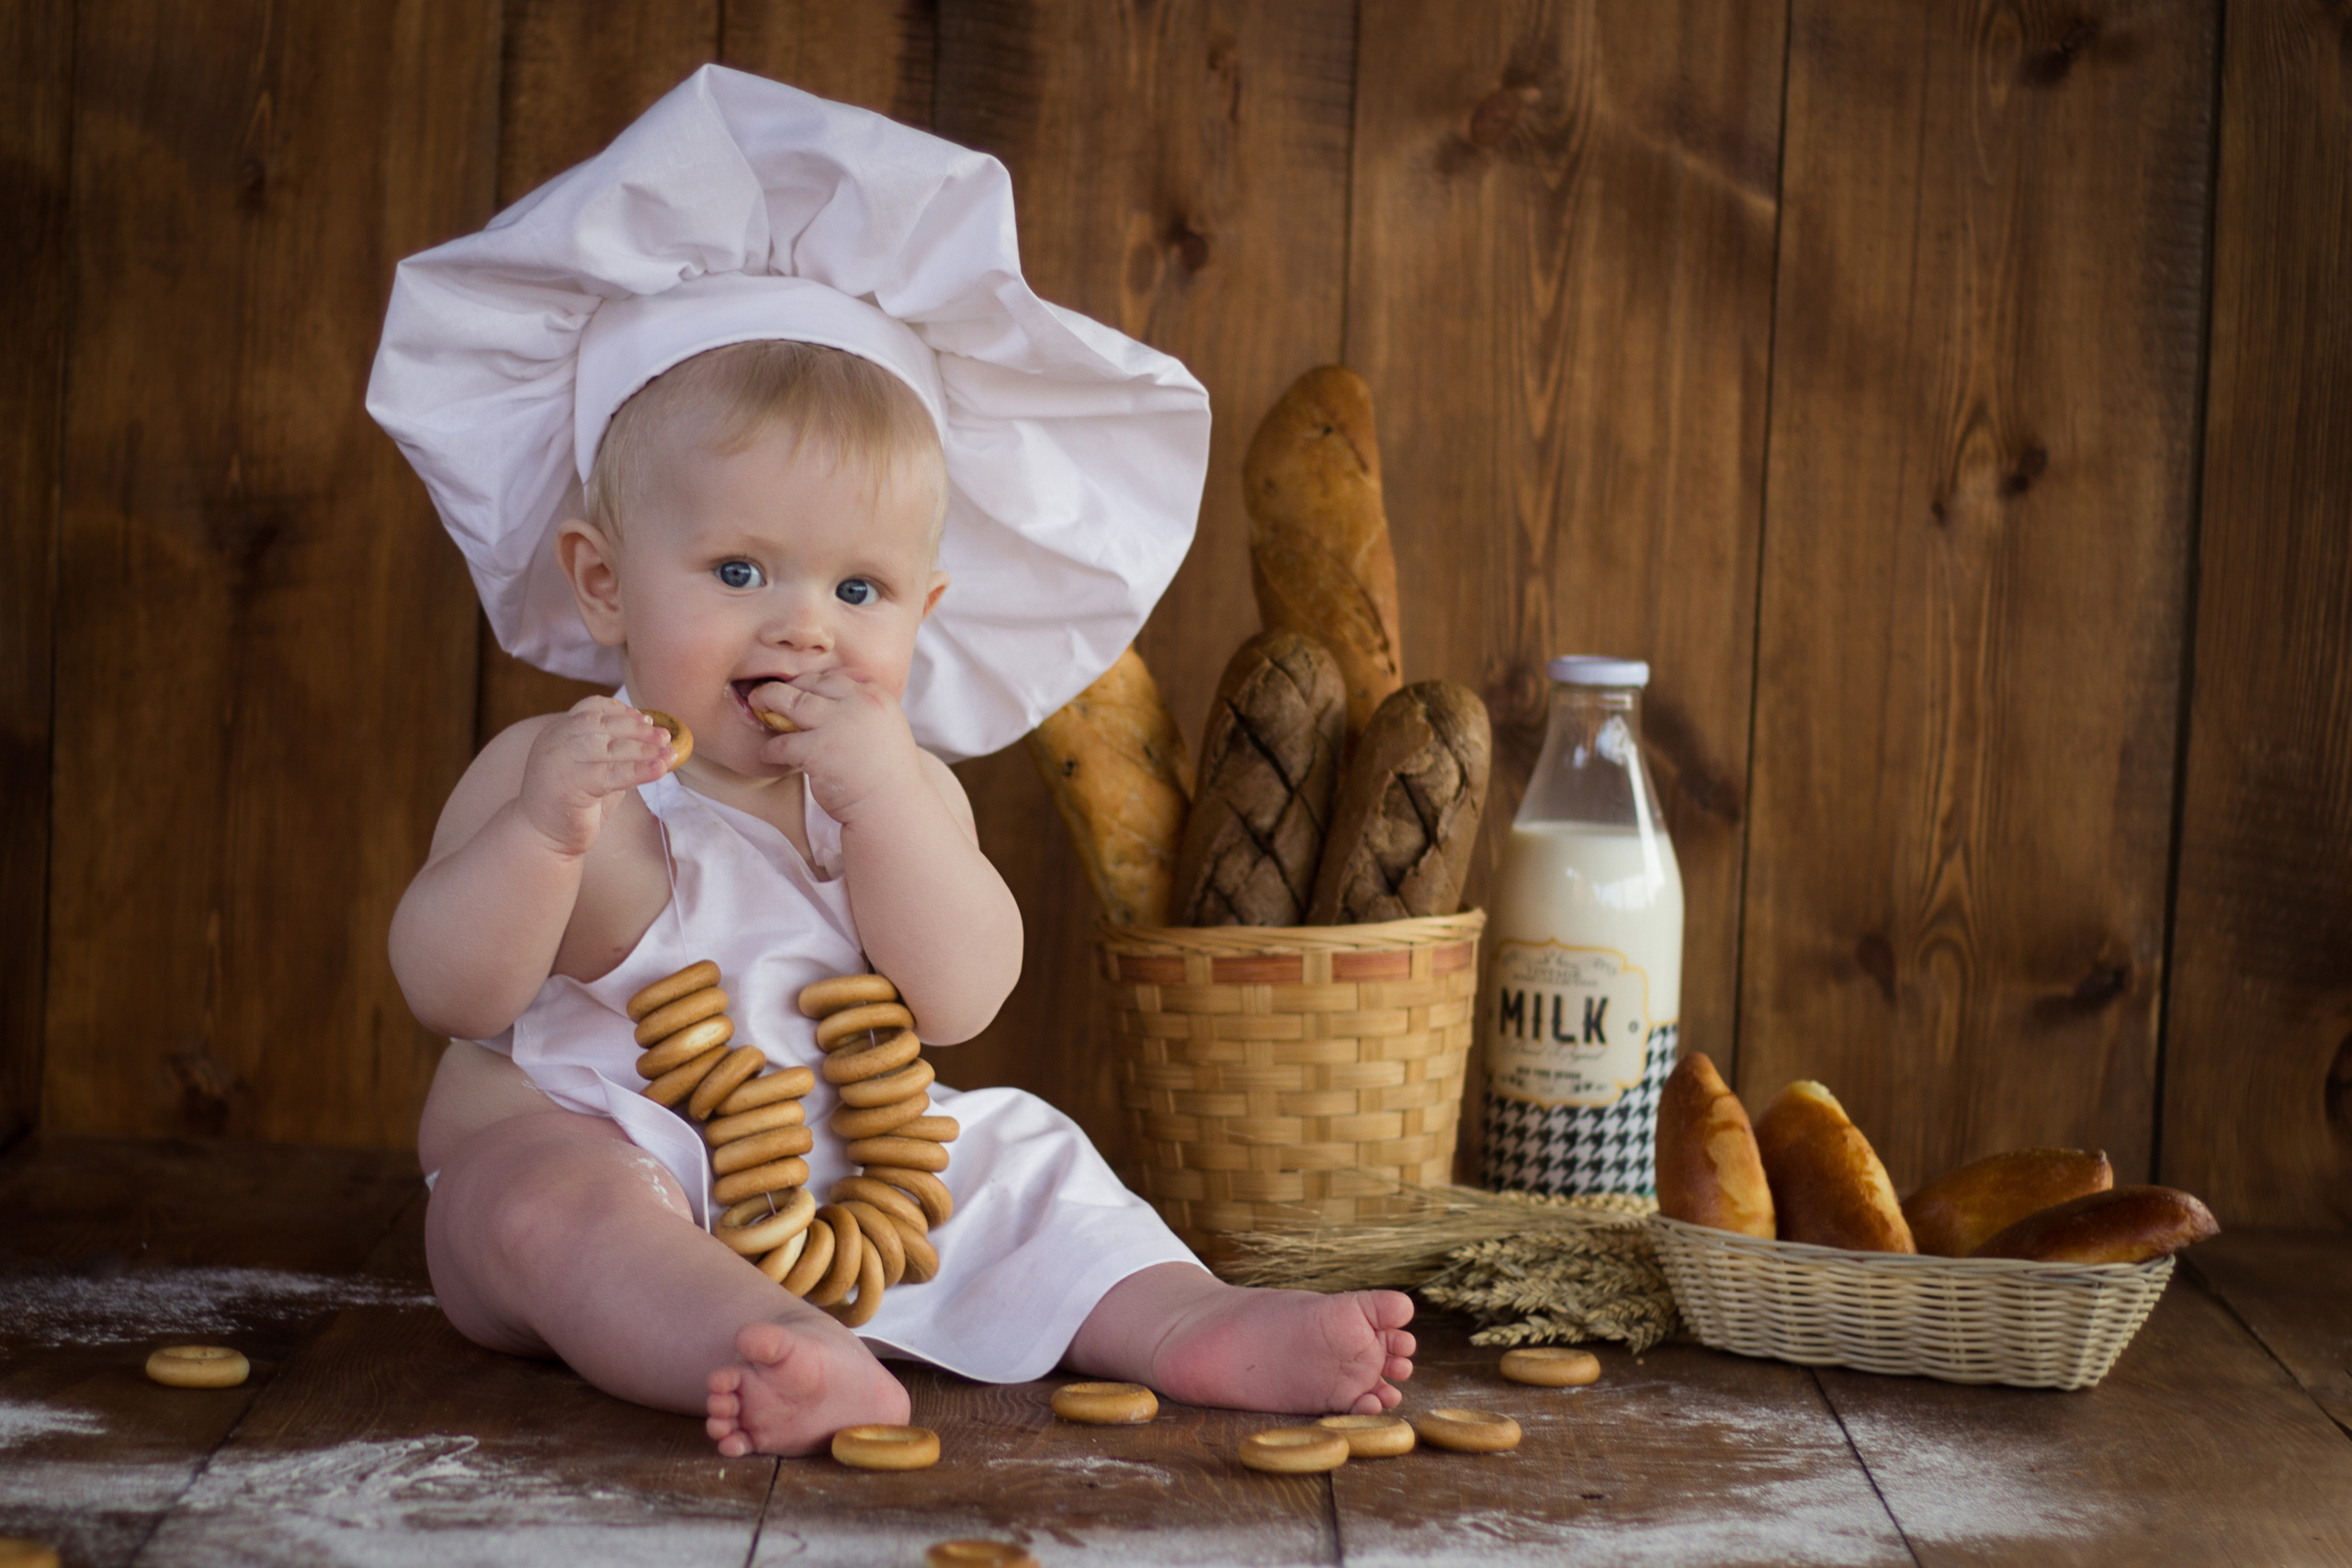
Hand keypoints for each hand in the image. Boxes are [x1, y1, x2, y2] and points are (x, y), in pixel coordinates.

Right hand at [516, 696, 672, 856]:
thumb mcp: (593, 769)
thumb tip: (653, 738)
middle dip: (636, 729)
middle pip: (601, 725)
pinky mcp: (568, 787)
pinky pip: (611, 775)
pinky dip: (639, 771)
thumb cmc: (572, 803)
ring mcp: (559, 762)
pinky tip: (660, 770)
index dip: (621, 711)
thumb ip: (614, 752)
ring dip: (642, 750)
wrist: (542, 837)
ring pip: (607, 748)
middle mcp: (555, 742)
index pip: (590, 708)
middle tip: (664, 736)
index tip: (646, 719)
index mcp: (558, 732)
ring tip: (669, 753)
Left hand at [749, 673, 925, 826]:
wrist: (892, 807)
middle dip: (788, 687)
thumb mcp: (887, 728)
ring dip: (768, 701)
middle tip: (768, 693)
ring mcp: (837, 725)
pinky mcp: (817, 751)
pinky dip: (771, 748)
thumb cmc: (888, 773)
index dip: (815, 681)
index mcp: (876, 696)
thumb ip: (864, 710)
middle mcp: (858, 704)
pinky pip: (783, 743)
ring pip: (790, 701)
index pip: (838, 675)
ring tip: (757, 706)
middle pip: (811, 682)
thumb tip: (833, 701)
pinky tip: (767, 754)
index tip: (801, 689)